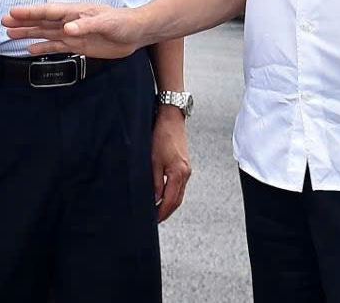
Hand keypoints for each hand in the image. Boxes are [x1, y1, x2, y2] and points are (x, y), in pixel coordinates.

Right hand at [2, 2, 142, 58]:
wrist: (136, 33)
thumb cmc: (123, 23)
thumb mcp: (107, 23)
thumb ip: (87, 26)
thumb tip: (68, 29)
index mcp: (76, 12)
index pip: (49, 12)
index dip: (30, 12)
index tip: (13, 12)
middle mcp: (71, 22)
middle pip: (42, 22)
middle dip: (23, 22)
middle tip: (3, 22)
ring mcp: (73, 34)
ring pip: (46, 33)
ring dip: (29, 34)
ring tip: (10, 34)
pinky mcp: (78, 45)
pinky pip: (56, 46)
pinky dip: (43, 48)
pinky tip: (30, 50)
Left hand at [151, 107, 192, 222]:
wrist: (171, 119)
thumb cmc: (161, 136)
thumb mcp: (153, 161)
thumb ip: (154, 182)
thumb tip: (154, 199)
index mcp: (179, 173)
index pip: (171, 201)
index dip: (161, 213)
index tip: (153, 221)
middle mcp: (186, 173)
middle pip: (177, 200)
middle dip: (166, 212)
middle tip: (154, 220)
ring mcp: (187, 170)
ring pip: (179, 194)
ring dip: (169, 204)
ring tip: (157, 210)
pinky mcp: (184, 165)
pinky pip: (179, 185)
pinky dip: (172, 194)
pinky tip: (163, 195)